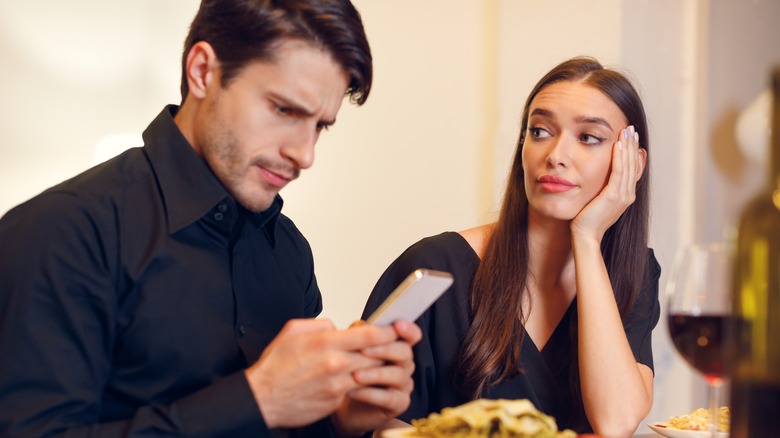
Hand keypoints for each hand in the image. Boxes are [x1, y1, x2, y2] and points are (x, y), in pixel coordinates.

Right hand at [244, 318, 398, 428]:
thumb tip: (337, 327)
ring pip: (370, 373)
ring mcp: (338, 385)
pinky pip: (356, 389)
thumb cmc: (275, 366)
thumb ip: (320, 325)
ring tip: (378, 362)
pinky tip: (358, 379)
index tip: (396, 328)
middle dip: (387, 350)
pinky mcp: (336, 401)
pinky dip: (361, 384)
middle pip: (377, 355)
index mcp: (327, 342)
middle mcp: (336, 364)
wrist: (262, 399)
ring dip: (376, 368)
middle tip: (394, 345)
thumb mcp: (292, 331)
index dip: (389, 331)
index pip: (371, 335)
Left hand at [331, 320, 421, 436]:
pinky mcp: (399, 403)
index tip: (397, 325)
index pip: (411, 335)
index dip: (408, 329)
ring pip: (398, 375)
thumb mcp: (353, 351)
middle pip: (405, 352)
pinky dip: (370, 394)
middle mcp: (405, 364)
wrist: (345, 403)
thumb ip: (359, 336)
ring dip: (375, 374)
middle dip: (384, 349)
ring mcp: (404, 385)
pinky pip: (389, 398)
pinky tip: (354, 391)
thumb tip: (357, 326)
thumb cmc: (352, 373)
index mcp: (397, 347)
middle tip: (363, 351)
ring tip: (354, 375)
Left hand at [571, 125, 645, 241]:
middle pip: (633, 164)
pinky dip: (619, 157)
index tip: (632, 138)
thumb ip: (604, 188)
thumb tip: (601, 175)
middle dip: (633, 145)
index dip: (634, 153)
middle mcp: (628, 195)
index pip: (634, 169)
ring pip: (628, 165)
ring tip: (627, 131)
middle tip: (632, 129)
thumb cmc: (587, 219)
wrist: (585, 235)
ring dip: (628, 147)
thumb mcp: (599, 200)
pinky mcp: (613, 196)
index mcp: (626, 195)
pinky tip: (618, 144)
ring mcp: (623, 196)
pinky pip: (618, 172)